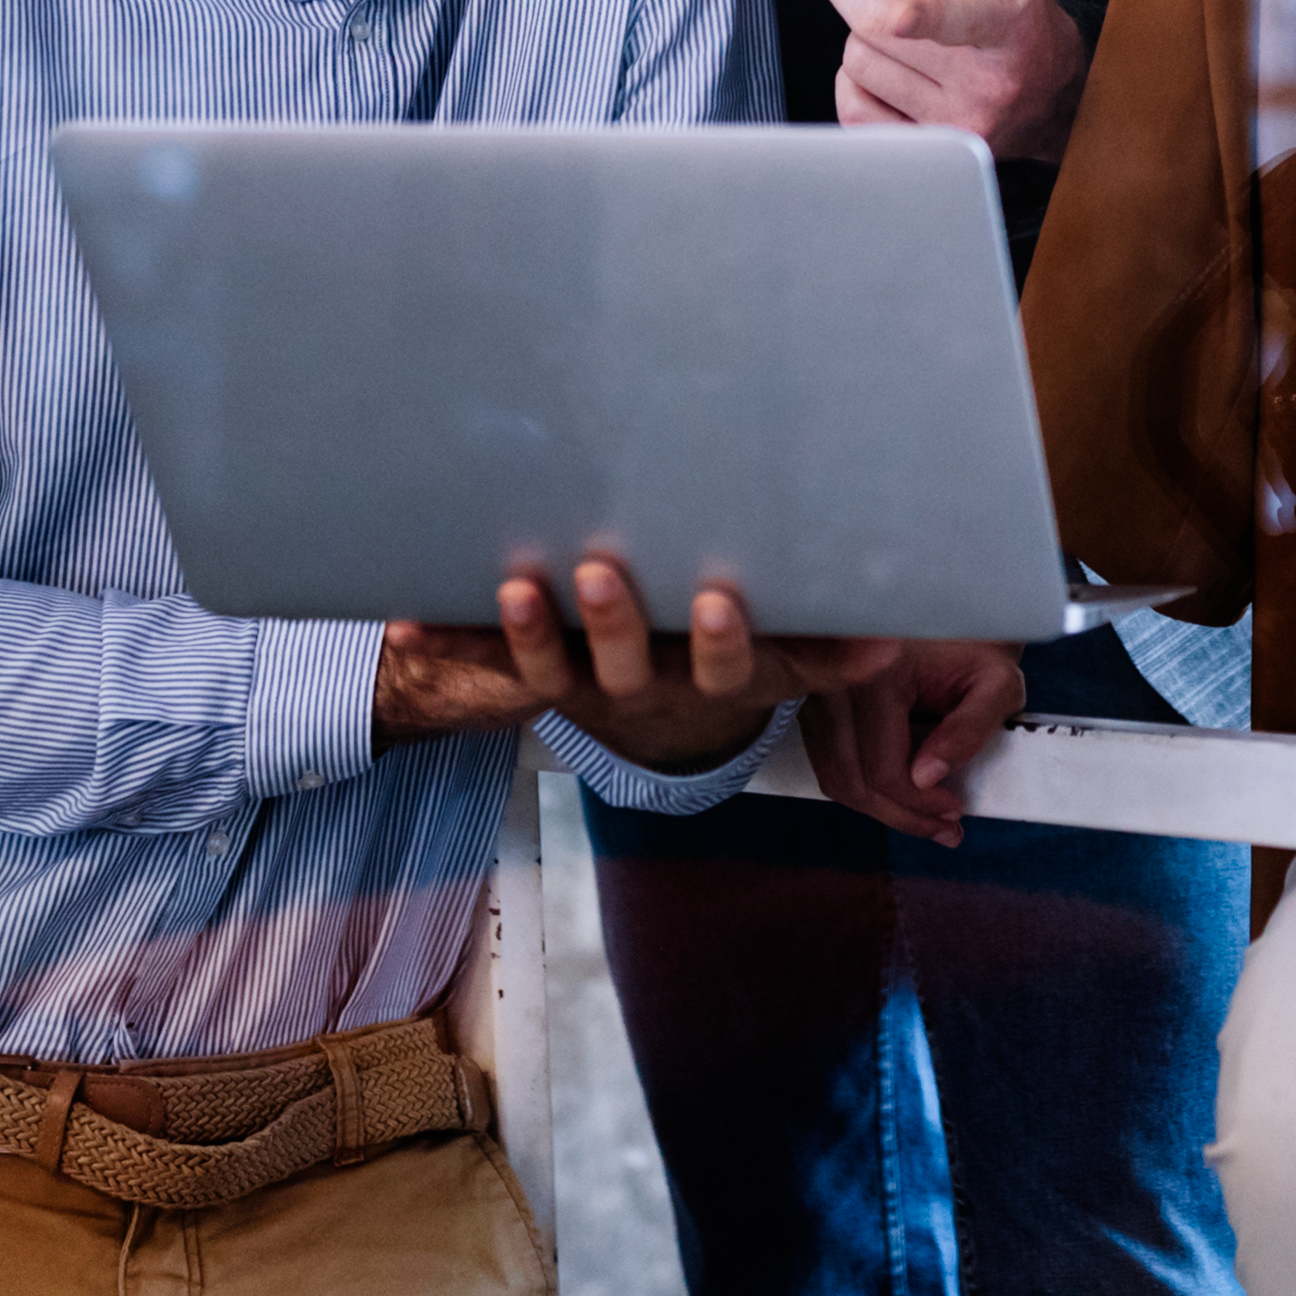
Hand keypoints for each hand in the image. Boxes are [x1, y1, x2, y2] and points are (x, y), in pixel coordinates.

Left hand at [374, 556, 900, 775]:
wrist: (648, 723)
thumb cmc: (719, 661)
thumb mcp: (774, 663)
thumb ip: (823, 650)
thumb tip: (892, 642)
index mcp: (706, 681)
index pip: (719, 666)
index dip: (717, 640)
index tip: (719, 596)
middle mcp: (638, 688)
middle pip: (624, 667)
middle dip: (613, 622)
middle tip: (601, 572)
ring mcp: (577, 685)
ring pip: (549, 670)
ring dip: (528, 633)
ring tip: (515, 586)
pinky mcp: (524, 674)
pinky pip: (478, 664)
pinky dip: (440, 642)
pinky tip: (403, 621)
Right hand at [802, 640, 1026, 846]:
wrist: (950, 601)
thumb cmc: (976, 640)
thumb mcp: (995, 680)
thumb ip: (970, 729)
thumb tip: (926, 777)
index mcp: (876, 669)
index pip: (881, 769)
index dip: (918, 805)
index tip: (955, 813)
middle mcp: (834, 677)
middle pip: (850, 779)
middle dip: (898, 815)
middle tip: (942, 828)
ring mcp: (816, 686)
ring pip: (833, 774)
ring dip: (877, 805)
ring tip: (926, 817)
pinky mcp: (812, 695)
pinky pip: (827, 757)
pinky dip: (860, 781)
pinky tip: (898, 789)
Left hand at [825, 0, 1087, 162]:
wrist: (1054, 95)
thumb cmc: (1018, 11)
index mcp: (1005, 19)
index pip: (957, 21)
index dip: (920, 19)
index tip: (899, 16)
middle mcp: (985, 79)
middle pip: (878, 32)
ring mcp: (958, 123)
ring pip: (858, 67)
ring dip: (860, 39)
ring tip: (892, 34)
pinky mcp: (933, 153)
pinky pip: (854, 112)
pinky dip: (853, 82)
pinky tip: (881, 71)